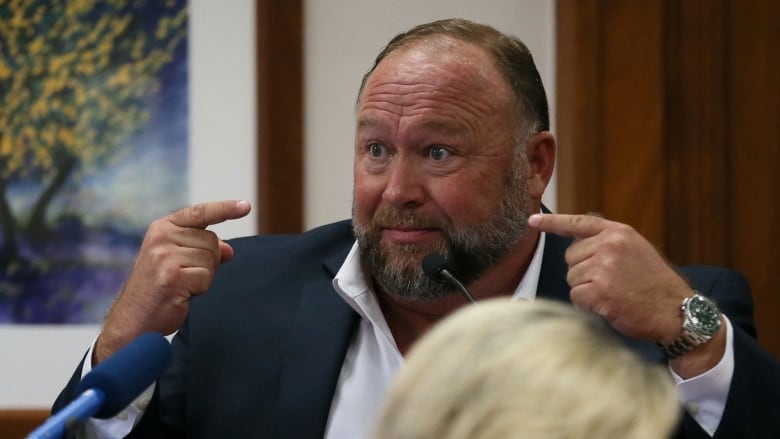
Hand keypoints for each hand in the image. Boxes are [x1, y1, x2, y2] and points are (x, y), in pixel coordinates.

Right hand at [94, 200, 251, 363]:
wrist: (134, 320)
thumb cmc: (159, 289)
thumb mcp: (179, 262)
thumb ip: (202, 251)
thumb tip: (229, 250)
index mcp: (162, 228)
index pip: (200, 213)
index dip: (225, 209)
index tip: (246, 206)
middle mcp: (161, 237)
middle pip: (212, 241)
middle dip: (208, 261)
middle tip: (185, 276)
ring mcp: (164, 256)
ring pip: (211, 260)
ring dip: (203, 277)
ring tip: (181, 285)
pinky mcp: (171, 276)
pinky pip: (206, 278)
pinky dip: (200, 289)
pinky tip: (181, 294)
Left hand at [528, 213, 689, 342]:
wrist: (676, 311)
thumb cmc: (655, 284)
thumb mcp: (636, 250)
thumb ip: (609, 242)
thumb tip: (578, 239)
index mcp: (618, 232)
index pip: (578, 222)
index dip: (552, 222)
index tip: (532, 221)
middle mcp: (609, 245)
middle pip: (571, 257)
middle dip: (583, 271)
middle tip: (610, 282)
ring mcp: (604, 267)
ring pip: (572, 278)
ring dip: (586, 290)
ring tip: (613, 293)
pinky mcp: (599, 290)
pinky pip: (576, 297)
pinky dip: (587, 305)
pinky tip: (608, 305)